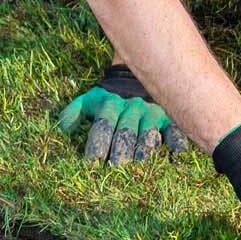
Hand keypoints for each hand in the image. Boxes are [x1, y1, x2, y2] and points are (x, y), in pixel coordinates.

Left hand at [57, 63, 188, 164]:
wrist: (138, 74)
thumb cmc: (110, 97)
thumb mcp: (90, 99)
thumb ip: (74, 112)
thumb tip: (63, 128)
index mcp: (111, 105)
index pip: (103, 124)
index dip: (98, 142)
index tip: (92, 161)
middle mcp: (131, 109)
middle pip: (125, 131)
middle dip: (120, 148)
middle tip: (115, 166)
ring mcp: (152, 112)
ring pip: (148, 132)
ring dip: (144, 148)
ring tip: (139, 162)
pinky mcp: (169, 118)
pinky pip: (175, 130)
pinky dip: (177, 142)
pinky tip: (177, 155)